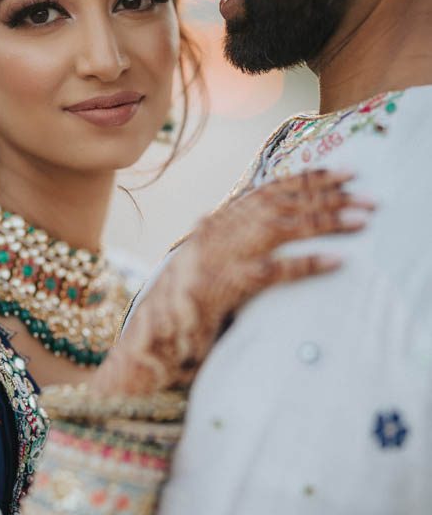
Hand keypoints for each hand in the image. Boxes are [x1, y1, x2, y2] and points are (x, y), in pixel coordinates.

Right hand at [93, 170, 372, 395]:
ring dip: (326, 220)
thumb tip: (233, 226)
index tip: (343, 172)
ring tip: (362, 220)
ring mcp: (218, 258)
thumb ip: (221, 246)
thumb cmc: (177, 310)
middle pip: (282, 202)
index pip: (268, 190)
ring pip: (282, 227)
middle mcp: (217, 232)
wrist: (146, 342)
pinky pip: (274, 271)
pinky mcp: (223, 288)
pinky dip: (308, 263)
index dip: (308, 178)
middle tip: (367, 194)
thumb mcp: (200, 267)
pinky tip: (337, 260)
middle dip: (328, 194)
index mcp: (214, 225)